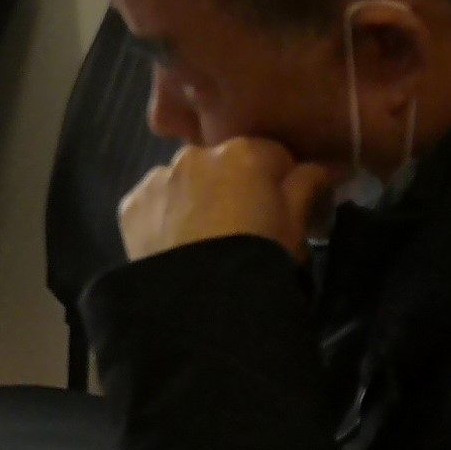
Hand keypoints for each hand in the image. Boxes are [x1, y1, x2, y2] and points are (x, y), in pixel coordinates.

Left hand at [119, 136, 338, 264]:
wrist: (198, 297)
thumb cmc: (259, 257)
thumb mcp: (295, 225)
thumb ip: (307, 186)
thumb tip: (319, 167)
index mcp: (244, 152)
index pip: (272, 154)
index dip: (280, 180)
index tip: (281, 208)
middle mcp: (196, 153)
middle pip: (224, 164)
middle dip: (234, 185)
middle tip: (241, 225)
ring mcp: (158, 177)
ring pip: (185, 181)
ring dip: (196, 198)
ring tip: (204, 238)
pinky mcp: (131, 204)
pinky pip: (155, 203)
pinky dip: (165, 216)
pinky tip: (175, 244)